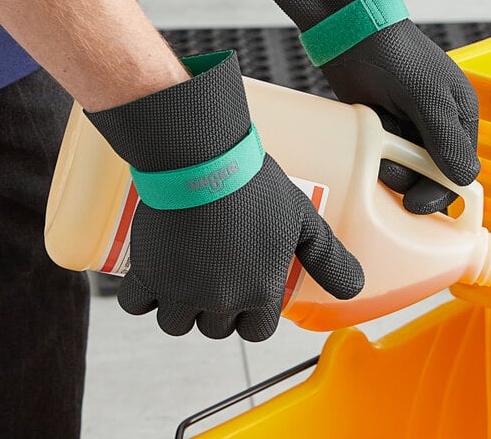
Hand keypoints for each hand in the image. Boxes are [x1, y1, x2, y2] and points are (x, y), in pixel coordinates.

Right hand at [86, 51, 363, 340]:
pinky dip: (142, 295)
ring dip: (180, 306)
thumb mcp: (303, 221)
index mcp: (259, 293)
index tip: (246, 290)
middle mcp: (219, 301)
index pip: (257, 331)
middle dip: (217, 309)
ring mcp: (179, 291)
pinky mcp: (146, 274)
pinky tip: (153, 274)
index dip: (253, 314)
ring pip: (176, 322)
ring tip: (185, 274)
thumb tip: (354, 290)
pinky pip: (136, 306)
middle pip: (215, 329)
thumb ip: (328, 259)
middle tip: (216, 274)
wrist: (202, 159)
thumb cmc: (255, 187)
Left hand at [320, 19, 479, 213]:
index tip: (415, 204)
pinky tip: (370, 133)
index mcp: (460, 120)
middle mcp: (437, 128)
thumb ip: (446, 140)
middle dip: (408, 177)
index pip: (459, 171)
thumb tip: (463, 180)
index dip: (439, 192)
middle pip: (429, 176)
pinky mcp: (382, 128)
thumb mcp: (429, 99)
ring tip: (379, 133)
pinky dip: (375, 152)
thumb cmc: (399, 58)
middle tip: (387, 166)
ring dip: (388, 162)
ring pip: (403, 170)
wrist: (354, 36)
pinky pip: (382, 156)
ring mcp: (408, 129)